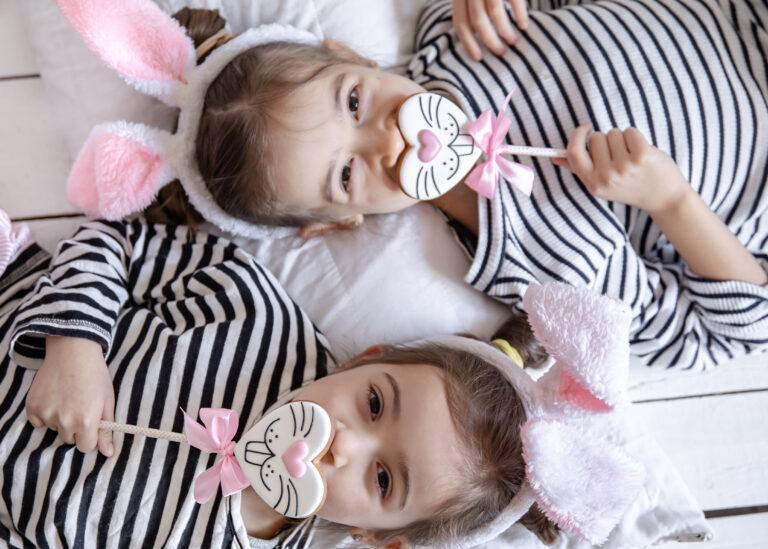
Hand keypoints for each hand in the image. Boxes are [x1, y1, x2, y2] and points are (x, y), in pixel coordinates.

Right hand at [26, 336, 114, 456]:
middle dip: (75, 428)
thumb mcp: (107, 401)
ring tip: (67, 398)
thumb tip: (108, 454)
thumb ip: (106, 430)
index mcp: (86, 421)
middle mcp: (65, 421)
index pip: (86, 447)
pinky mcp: (32, 406)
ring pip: (54, 429)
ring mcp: (47, 414)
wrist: (73, 351)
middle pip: (69, 440)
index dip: (90, 436)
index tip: (91, 424)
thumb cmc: (95, 375)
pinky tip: (54, 397)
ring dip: (60, 420)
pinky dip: (44, 413)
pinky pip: (38, 422)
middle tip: (79, 406)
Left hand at [453, 0, 528, 61]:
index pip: (460, 21)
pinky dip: (519, 14)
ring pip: (494, 12)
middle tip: (500, 52)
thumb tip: (477, 40)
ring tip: (513, 41)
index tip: (477, 58)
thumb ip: (474, 10)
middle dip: (489, 40)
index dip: (468, 42)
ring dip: (504, 30)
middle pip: (477, 20)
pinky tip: (523, 25)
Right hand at [553, 124, 688, 213]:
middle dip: (606, 141)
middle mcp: (606, 177)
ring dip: (622, 140)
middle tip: (620, 157)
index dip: (577, 136)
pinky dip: (635, 137)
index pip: (574, 152)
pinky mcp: (641, 156)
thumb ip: (579, 169)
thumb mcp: (601, 183)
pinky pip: (630, 131)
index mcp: (593, 183)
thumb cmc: (631, 186)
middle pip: (595, 138)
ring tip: (632, 156)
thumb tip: (556, 157)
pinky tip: (642, 151)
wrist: (664, 198)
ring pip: (613, 133)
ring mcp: (624, 167)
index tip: (585, 128)